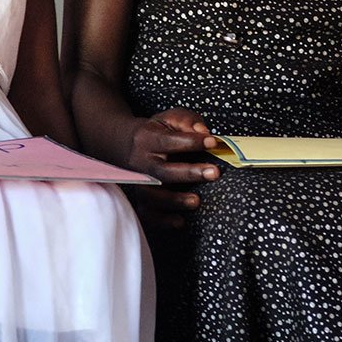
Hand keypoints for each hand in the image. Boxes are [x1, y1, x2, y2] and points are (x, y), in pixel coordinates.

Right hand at [126, 108, 221, 229]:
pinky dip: (163, 221)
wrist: (127, 146)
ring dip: (175, 200)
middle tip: (214, 172)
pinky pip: (147, 214)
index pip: (167, 141)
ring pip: (153, 196)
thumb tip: (204, 132)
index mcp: (146, 139)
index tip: (212, 142)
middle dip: (189, 173)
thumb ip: (186, 121)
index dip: (190, 142)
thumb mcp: (169, 119)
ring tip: (197, 201)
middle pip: (162, 171)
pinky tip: (181, 222)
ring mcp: (139, 184)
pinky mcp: (140, 200)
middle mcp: (141, 163)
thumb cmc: (156, 132)